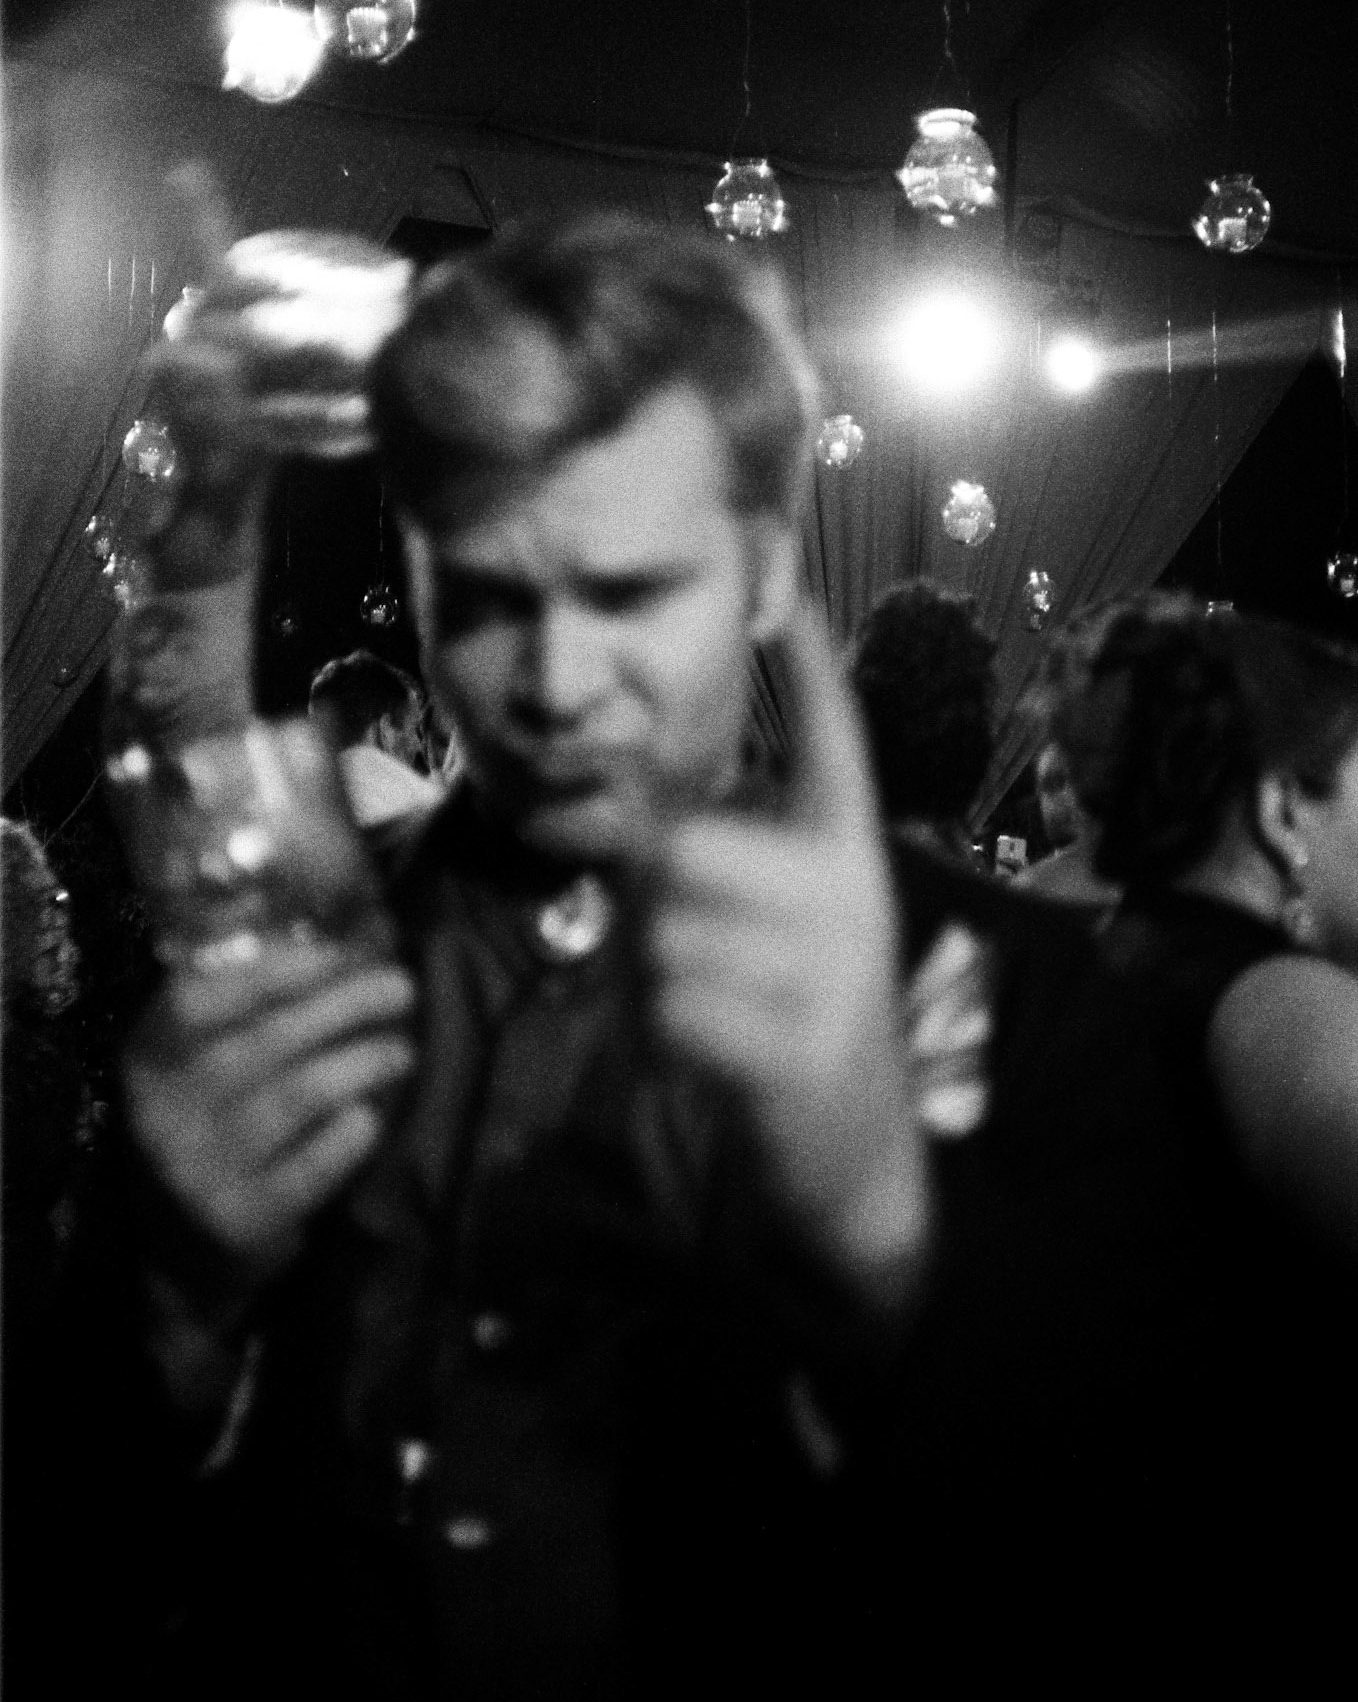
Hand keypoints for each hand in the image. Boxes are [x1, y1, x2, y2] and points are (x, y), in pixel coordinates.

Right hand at [124, 935, 416, 1290]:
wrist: (182, 1257)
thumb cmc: (210, 1130)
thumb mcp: (198, 1068)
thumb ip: (242, 1006)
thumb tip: (318, 933)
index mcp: (148, 1061)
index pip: (197, 1000)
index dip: (271, 971)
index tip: (336, 953)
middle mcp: (162, 1114)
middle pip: (265, 1042)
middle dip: (343, 1006)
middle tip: (400, 987)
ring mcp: (198, 1172)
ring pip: (298, 1096)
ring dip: (361, 1062)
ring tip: (401, 1049)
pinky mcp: (240, 1222)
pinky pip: (312, 1166)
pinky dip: (350, 1135)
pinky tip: (372, 1116)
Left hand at [642, 603, 927, 1294]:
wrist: (858, 1155)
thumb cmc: (796, 1020)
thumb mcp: (779, 935)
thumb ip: (719, 875)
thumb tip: (635, 840)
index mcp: (850, 856)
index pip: (837, 740)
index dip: (812, 664)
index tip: (789, 589)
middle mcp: (850, 898)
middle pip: (685, 854)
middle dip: (647, 908)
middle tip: (675, 957)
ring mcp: (833, 975)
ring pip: (662, 940)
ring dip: (648, 985)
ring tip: (701, 1014)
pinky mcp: (799, 1049)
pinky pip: (671, 1012)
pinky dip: (661, 1041)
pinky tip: (707, 1060)